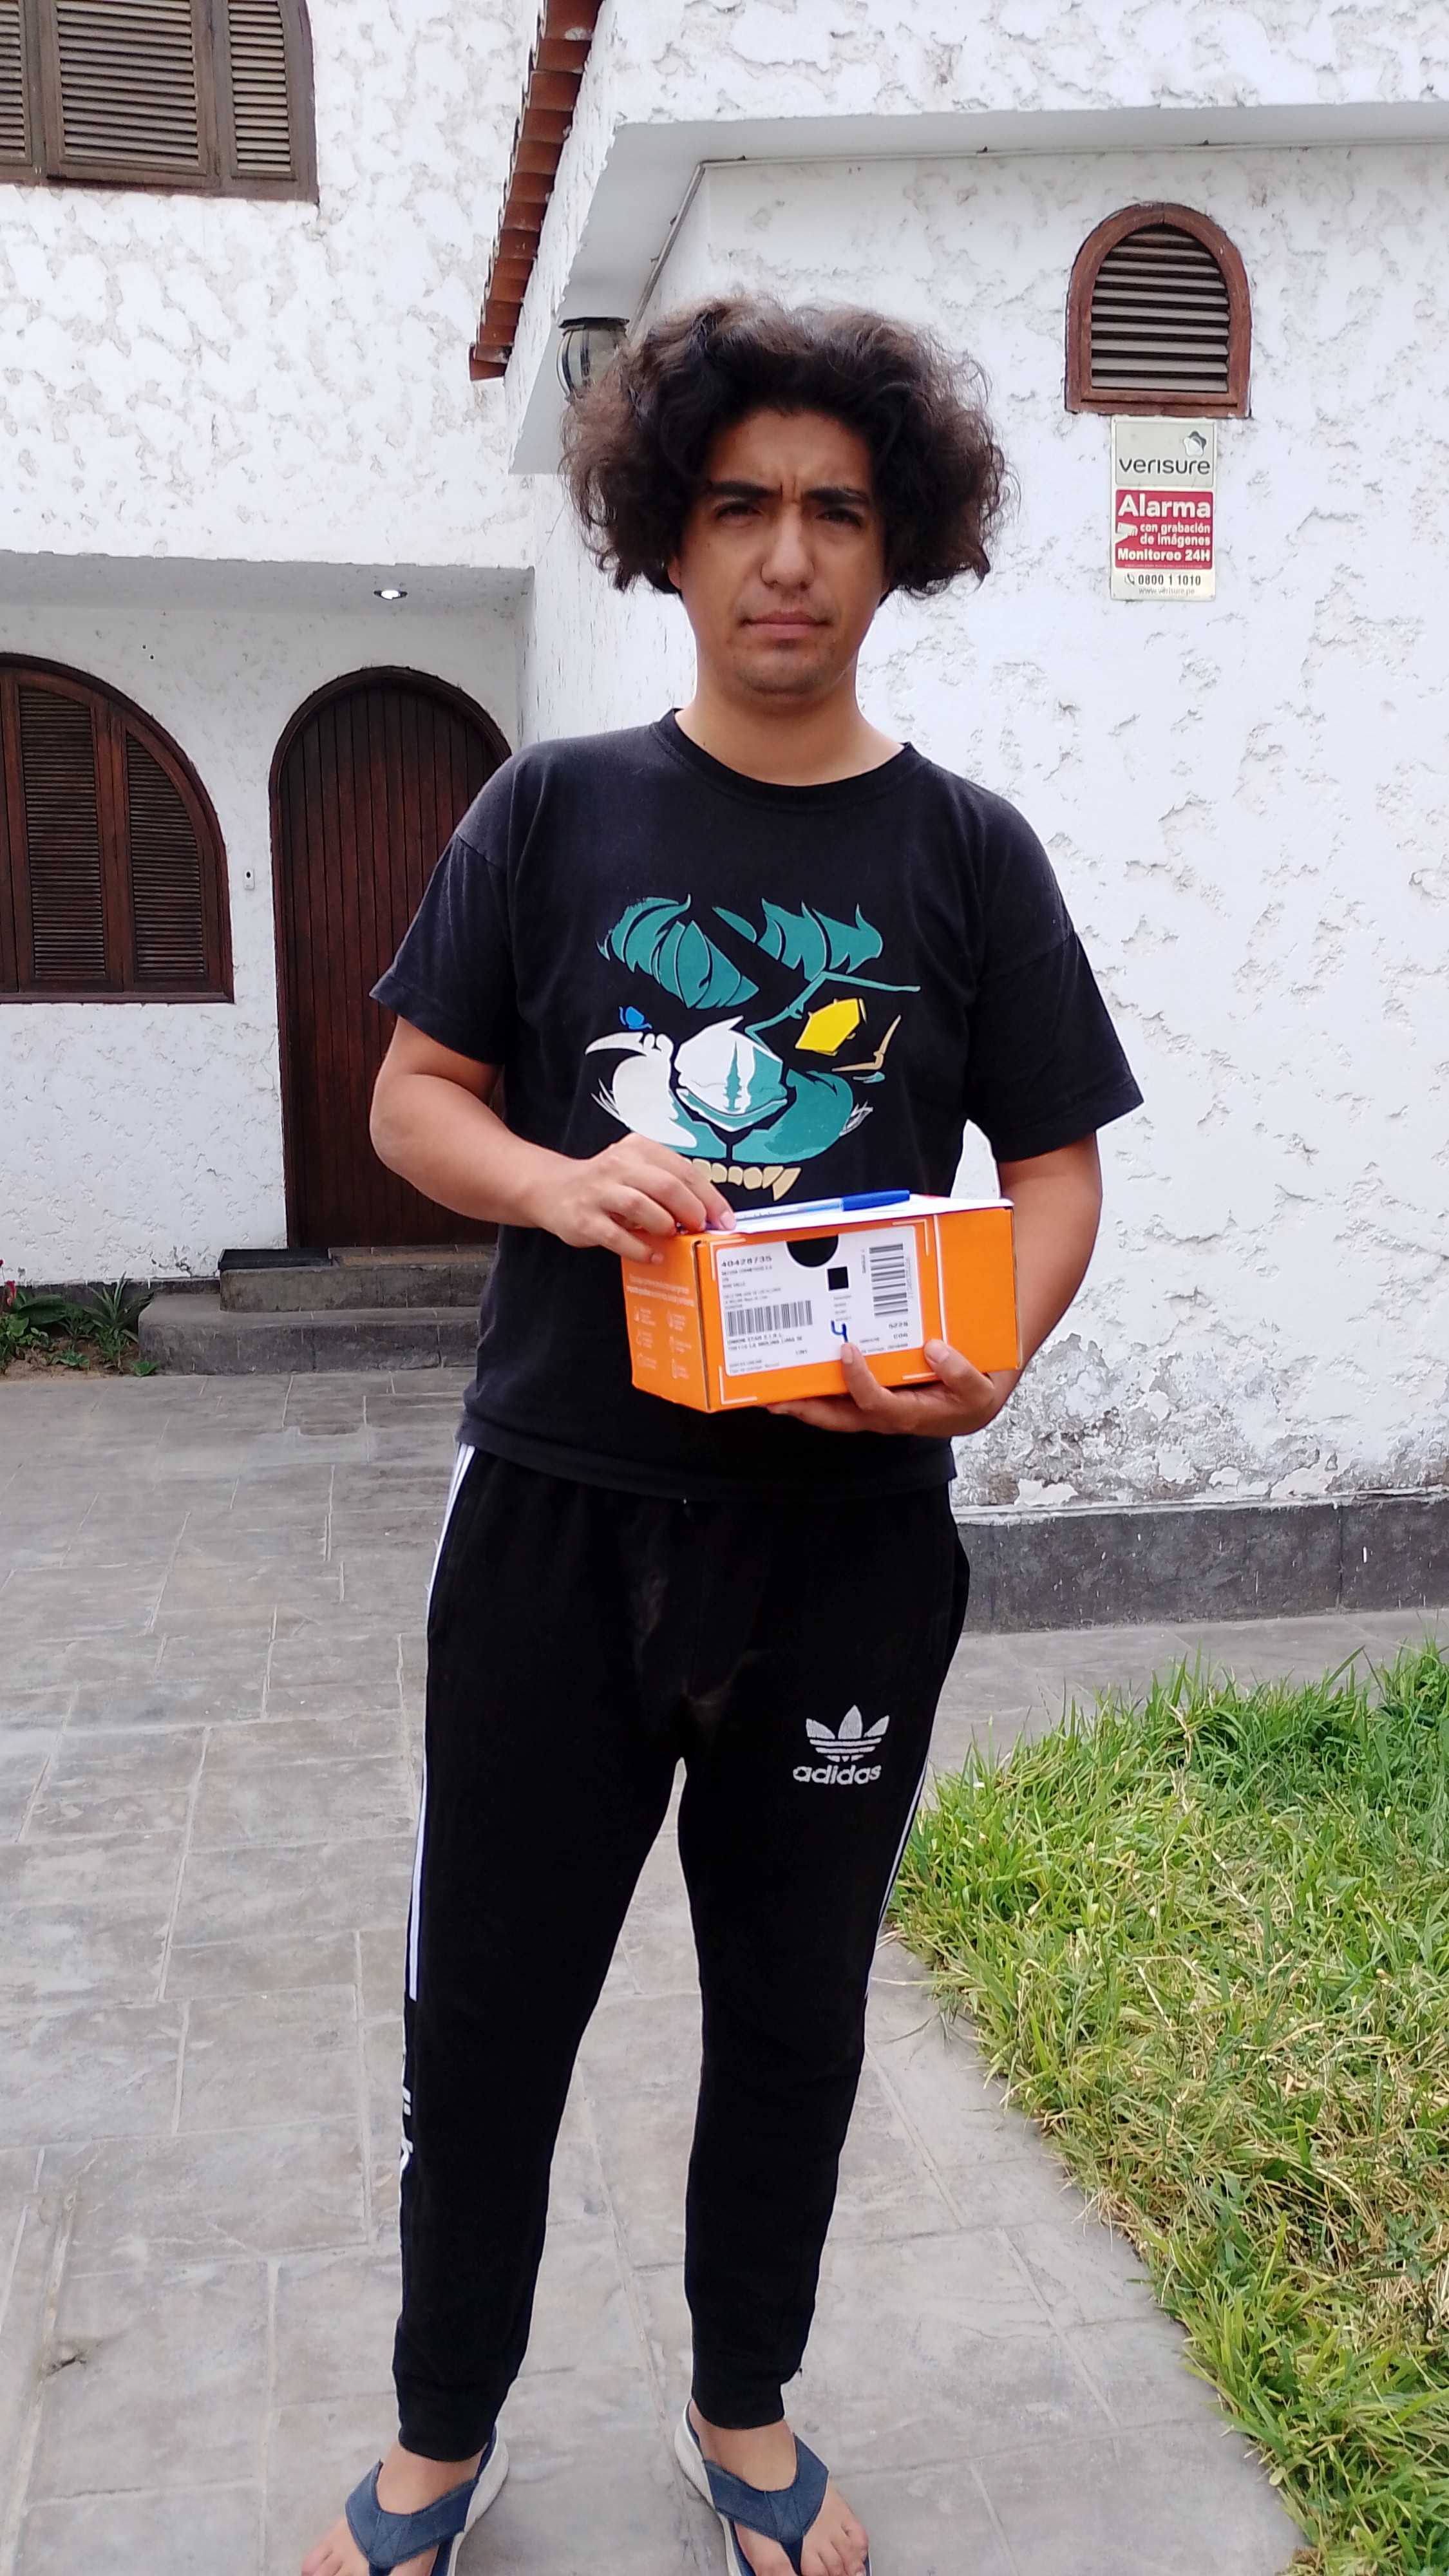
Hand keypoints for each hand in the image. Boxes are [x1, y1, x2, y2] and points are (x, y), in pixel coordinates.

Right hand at [528, 1138, 733, 1261]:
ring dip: (664, 1225)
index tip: (725, 1219)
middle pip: (665, 1186)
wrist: (554, 1189)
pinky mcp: (584, 1219)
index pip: (684, 1170)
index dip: (709, 1197)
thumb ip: (668, 1186)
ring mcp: (599, 1192)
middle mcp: (618, 1166)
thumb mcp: (638, 1172)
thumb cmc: (607, 1184)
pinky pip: (617, 1236)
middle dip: (690, 1210)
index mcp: (639, 1150)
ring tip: (672, 1237)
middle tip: (698, 1228)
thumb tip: (708, 1214)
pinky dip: (640, 1248)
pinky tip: (653, 1255)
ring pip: (640, 1206)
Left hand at [769, 1338, 1017, 1436]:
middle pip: (841, 1419)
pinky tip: (797, 1371)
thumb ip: (962, 1374)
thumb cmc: (975, 1396)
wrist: (978, 1402)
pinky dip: (817, 1388)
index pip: (877, 1405)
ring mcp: (876, 1409)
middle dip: (806, 1409)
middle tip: (773, 1396)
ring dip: (803, 1401)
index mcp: (913, 1415)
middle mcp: (887, 1417)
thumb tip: (932, 1349)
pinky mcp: (871, 1398)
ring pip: (834, 1411)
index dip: (859, 1382)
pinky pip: (839, 1397)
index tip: (848, 1351)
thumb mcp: (981, 1389)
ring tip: (771, 1387)